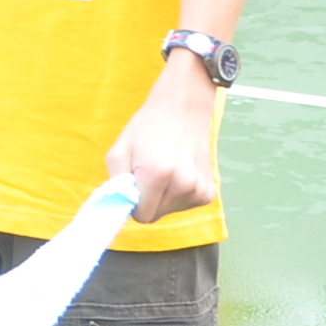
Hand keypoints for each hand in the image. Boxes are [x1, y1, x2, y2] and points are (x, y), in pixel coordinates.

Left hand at [104, 60, 220, 224]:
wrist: (183, 109)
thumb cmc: (147, 128)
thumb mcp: (119, 150)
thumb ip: (116, 184)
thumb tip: (121, 210)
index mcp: (157, 174)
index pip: (142, 216)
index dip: (133, 203)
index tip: (133, 186)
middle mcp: (183, 184)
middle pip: (156, 215)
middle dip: (147, 199)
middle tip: (147, 173)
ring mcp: (199, 189)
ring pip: (170, 211)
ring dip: (163, 196)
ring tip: (164, 168)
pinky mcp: (209, 191)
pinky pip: (185, 205)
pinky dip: (178, 194)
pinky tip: (178, 172)